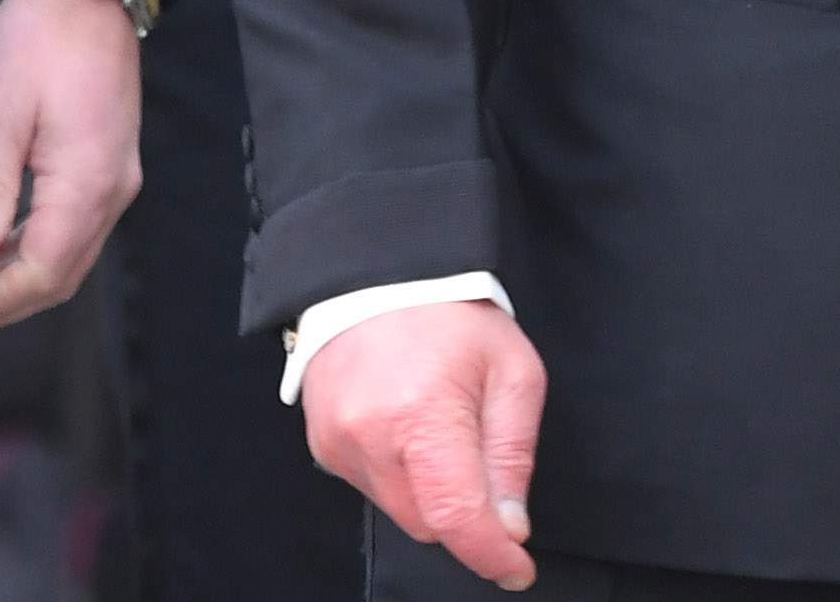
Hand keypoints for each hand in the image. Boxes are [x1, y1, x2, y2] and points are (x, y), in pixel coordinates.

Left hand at [0, 0, 143, 339]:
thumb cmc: (39, 39)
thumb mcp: (1, 108)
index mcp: (87, 181)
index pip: (42, 271)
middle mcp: (114, 190)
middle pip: (61, 275)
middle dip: (2, 304)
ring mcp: (117, 177)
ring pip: (70, 256)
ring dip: (17, 281)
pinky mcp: (109, 162)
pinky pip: (75, 229)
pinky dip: (35, 251)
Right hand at [301, 300, 547, 590]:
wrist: (379, 270)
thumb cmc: (453, 315)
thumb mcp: (512, 372)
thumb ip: (512, 456)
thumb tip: (509, 527)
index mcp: (423, 415)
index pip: (456, 518)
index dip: (491, 554)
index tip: (517, 569)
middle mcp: (370, 435)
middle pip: (428, 522)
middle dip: (461, 509)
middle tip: (477, 449)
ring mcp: (338, 441)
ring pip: (399, 509)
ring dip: (427, 490)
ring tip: (436, 421)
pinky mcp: (322, 442)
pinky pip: (371, 486)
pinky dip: (397, 472)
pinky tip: (406, 422)